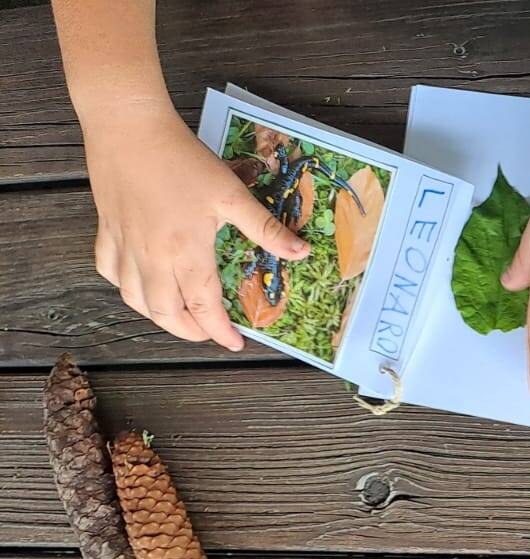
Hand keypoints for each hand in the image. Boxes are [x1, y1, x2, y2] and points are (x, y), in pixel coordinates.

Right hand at [82, 98, 308, 348]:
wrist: (128, 124)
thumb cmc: (183, 158)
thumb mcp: (232, 194)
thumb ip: (266, 229)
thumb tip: (302, 253)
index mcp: (186, 252)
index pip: (204, 307)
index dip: (220, 331)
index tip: (234, 343)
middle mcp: (152, 257)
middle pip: (167, 313)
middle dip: (190, 332)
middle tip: (209, 333)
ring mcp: (125, 244)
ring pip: (135, 299)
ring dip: (158, 316)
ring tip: (178, 319)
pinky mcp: (106, 228)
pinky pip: (108, 270)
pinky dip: (123, 286)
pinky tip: (137, 285)